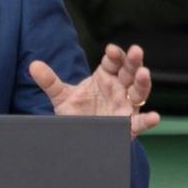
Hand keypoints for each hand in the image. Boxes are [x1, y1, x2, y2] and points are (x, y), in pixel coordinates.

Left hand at [30, 44, 160, 138]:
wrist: (78, 138)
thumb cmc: (76, 113)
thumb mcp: (61, 96)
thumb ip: (49, 81)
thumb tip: (33, 65)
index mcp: (105, 77)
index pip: (113, 62)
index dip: (114, 55)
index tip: (111, 49)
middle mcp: (119, 89)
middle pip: (129, 72)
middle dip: (133, 61)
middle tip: (136, 50)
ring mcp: (125, 106)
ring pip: (138, 92)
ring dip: (143, 82)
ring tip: (144, 73)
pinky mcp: (127, 125)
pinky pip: (140, 123)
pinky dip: (148, 120)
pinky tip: (155, 117)